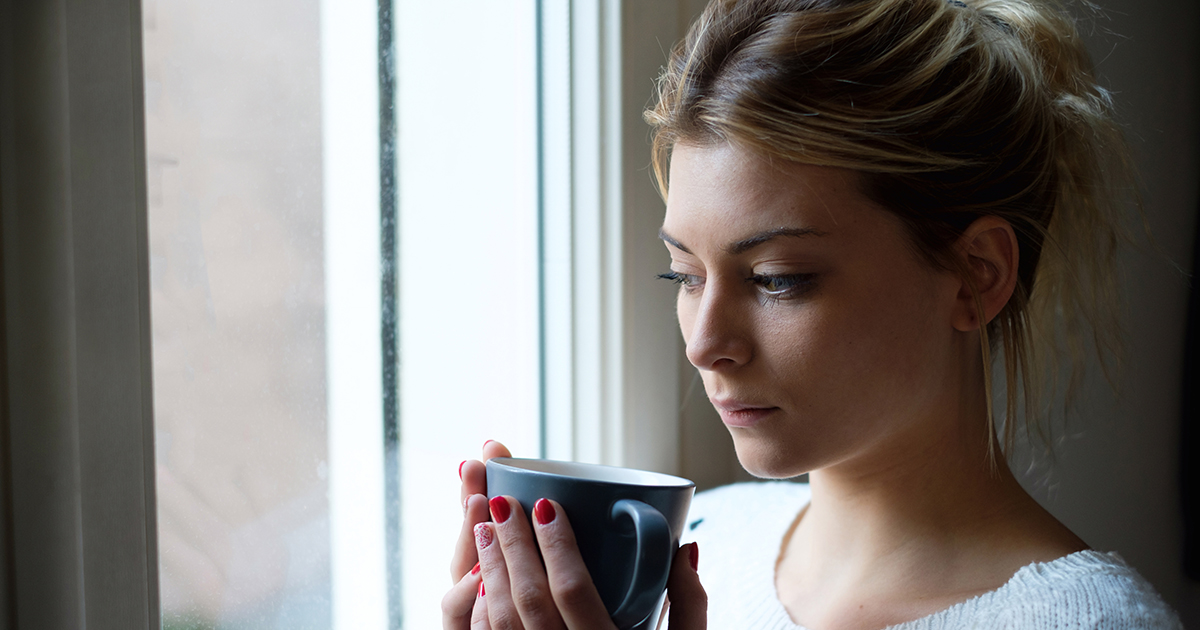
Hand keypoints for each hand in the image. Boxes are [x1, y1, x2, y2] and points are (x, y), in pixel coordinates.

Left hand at [441, 440, 706, 627]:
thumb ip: (691, 605)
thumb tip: (685, 546)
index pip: (572, 591)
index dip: (554, 545)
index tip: (545, 504)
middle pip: (528, 602)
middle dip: (510, 547)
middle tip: (500, 503)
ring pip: (499, 624)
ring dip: (487, 572)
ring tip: (482, 529)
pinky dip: (477, 613)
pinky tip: (478, 583)